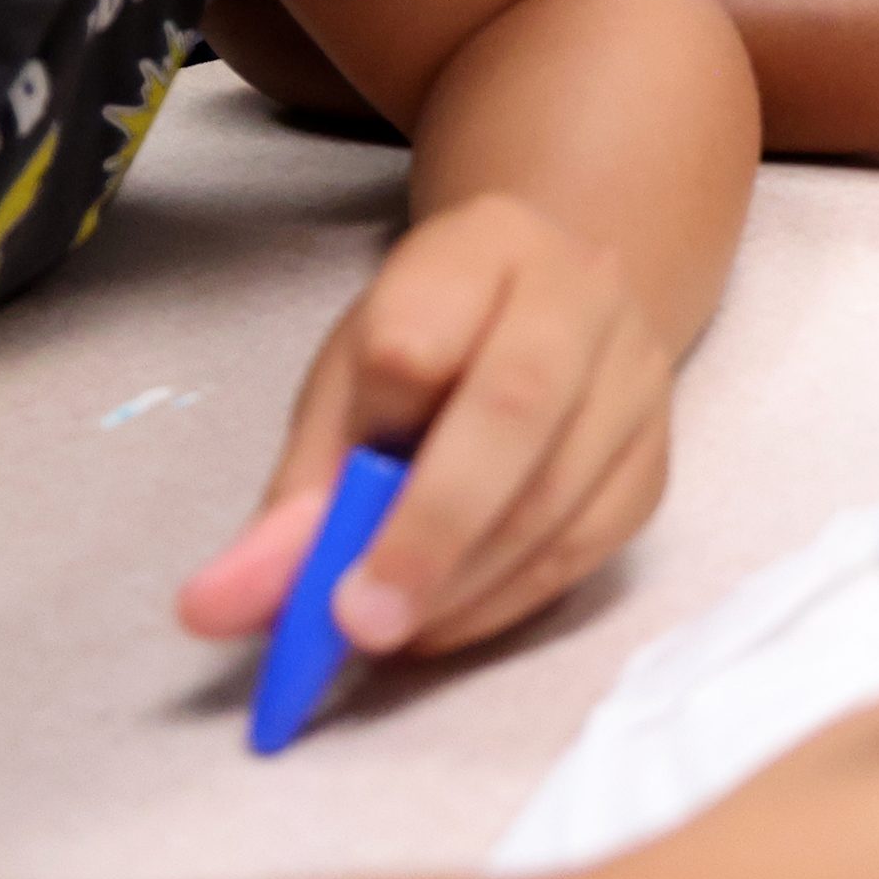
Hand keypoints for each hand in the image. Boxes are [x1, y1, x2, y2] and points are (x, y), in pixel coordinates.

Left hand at [178, 193, 672, 659]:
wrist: (551, 314)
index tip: (316, 525)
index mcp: (481, 246)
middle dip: (430, 530)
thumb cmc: (432, 346)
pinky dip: (511, 600)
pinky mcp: (659, 452)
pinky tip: (449, 618)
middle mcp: (581, 290)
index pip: (416, 335)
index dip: (369, 428)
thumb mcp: (343, 389)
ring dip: (464, 583)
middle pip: (516, 404)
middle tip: (359, 623)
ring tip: (390, 632)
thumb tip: (219, 608)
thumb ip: (291, 496)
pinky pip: (593, 544)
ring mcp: (636, 371)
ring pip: (561, 490)